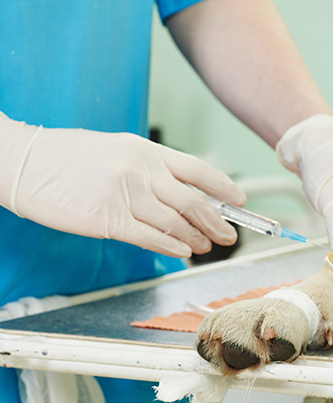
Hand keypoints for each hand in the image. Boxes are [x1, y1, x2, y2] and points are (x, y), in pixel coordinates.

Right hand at [0, 111, 245, 257]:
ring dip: (195, 238)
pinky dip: (171, 246)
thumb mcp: (115, 150)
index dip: (223, 186)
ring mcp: (124, 194)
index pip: (197, 169)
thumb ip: (148, 171)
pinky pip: (150, 237)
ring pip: (174, 222)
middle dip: (216, 221)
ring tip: (205, 247)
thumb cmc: (64, 157)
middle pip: (193, 200)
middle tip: (229, 235)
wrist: (20, 162)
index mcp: (144, 149)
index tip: (240, 199)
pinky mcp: (107, 219)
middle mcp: (140, 170)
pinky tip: (183, 252)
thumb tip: (180, 196)